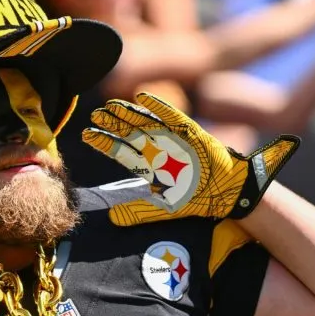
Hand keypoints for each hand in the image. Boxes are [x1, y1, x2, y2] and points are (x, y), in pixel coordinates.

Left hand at [82, 92, 299, 225]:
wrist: (229, 193)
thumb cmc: (199, 200)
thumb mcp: (165, 208)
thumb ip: (138, 212)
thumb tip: (111, 219)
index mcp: (151, 166)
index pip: (122, 151)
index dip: (104, 142)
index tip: (85, 134)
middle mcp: (160, 149)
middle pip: (130, 133)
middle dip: (112, 124)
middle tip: (93, 114)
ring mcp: (174, 139)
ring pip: (146, 121)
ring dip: (129, 113)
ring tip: (110, 105)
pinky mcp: (192, 132)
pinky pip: (172, 116)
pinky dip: (158, 106)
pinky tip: (142, 97)